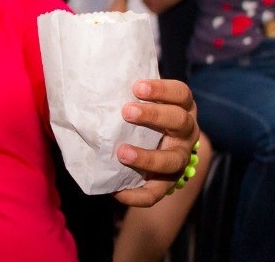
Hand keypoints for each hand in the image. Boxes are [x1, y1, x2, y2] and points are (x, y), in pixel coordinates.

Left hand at [112, 79, 199, 206]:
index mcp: (181, 108)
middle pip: (180, 122)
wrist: (151, 146)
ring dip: (148, 157)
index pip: (181, 94)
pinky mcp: (167, 182)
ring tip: (122, 152)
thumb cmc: (139, 115)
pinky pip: (156, 193)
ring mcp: (179, 158)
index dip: (162, 90)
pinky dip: (137, 195)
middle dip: (154, 116)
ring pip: (173, 160)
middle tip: (127, 111)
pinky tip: (116, 191)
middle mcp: (186, 133)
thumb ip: (124, 93)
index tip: (137, 87)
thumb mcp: (139, 101)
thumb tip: (88, 79)